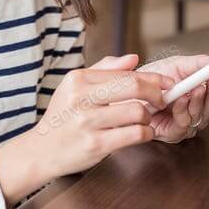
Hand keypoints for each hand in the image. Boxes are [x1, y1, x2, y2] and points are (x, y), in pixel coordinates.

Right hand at [0, 54, 172, 204]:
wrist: (42, 150)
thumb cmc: (63, 116)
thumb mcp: (76, 86)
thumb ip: (105, 70)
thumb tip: (134, 58)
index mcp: (79, 78)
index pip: (126, 73)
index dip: (152, 77)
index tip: (166, 82)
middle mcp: (81, 97)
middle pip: (134, 87)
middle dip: (156, 93)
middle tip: (162, 99)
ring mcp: (88, 121)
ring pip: (137, 112)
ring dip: (149, 117)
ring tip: (144, 120)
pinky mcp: (96, 144)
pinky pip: (134, 134)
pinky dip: (145, 133)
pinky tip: (141, 133)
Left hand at [137, 55, 208, 142]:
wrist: (126, 91)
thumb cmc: (149, 79)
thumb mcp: (176, 65)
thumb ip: (198, 63)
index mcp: (197, 94)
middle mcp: (194, 110)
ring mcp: (185, 123)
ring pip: (201, 115)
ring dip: (200, 99)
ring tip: (197, 87)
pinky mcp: (172, 133)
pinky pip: (184, 123)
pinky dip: (184, 109)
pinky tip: (181, 98)